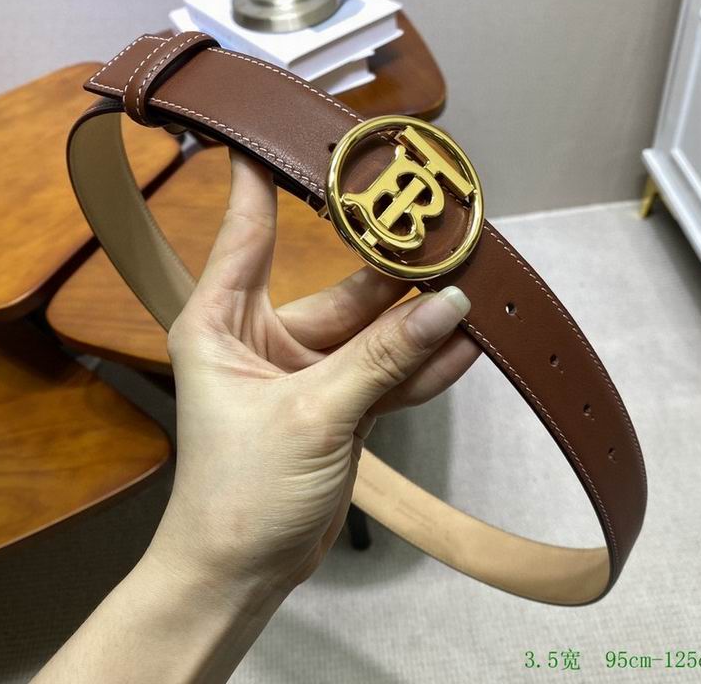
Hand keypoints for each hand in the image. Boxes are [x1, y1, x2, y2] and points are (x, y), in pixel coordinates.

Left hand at [150, 150, 480, 591]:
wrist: (242, 570)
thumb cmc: (241, 487)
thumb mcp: (312, 414)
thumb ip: (383, 359)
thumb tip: (451, 303)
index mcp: (224, 319)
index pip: (248, 230)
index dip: (263, 178)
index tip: (284, 129)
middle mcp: (265, 335)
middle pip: (340, 285)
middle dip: (392, 267)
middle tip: (445, 229)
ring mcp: (310, 371)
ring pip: (374, 332)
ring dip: (419, 319)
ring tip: (475, 286)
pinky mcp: (340, 405)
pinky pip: (387, 374)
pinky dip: (422, 366)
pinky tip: (467, 345)